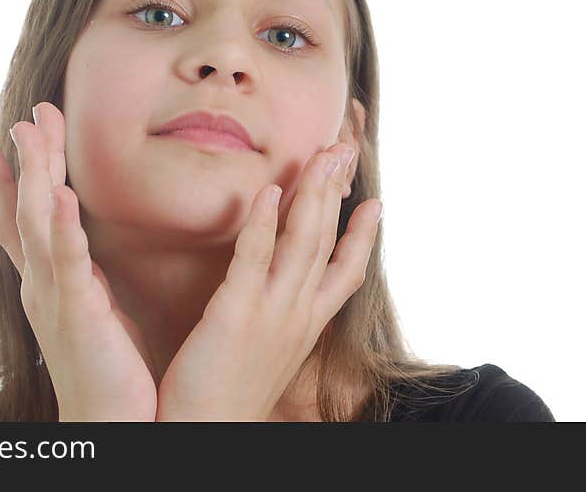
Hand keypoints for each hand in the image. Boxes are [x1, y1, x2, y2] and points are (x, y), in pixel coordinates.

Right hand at [0, 101, 156, 420]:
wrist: (109, 423)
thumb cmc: (107, 368)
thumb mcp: (89, 308)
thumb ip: (80, 273)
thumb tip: (76, 244)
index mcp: (47, 281)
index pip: (24, 219)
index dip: (13, 177)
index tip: (7, 136)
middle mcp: (40, 284)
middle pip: (27, 210)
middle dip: (27, 161)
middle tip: (27, 115)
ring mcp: (54, 298)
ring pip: (38, 226)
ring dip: (36, 178)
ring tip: (32, 135)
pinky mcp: (78, 315)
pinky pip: (68, 265)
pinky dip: (63, 230)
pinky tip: (64, 197)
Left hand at [155, 142, 381, 420]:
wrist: (208, 434)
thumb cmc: (232, 393)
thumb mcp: (271, 352)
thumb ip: (281, 316)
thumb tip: (279, 290)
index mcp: (308, 323)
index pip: (346, 272)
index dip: (363, 235)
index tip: (376, 202)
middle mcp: (298, 313)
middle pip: (327, 241)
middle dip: (338, 192)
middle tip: (346, 149)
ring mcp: (271, 312)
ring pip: (302, 242)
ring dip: (313, 194)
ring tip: (321, 155)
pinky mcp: (235, 313)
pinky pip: (253, 258)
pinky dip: (263, 222)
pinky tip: (268, 192)